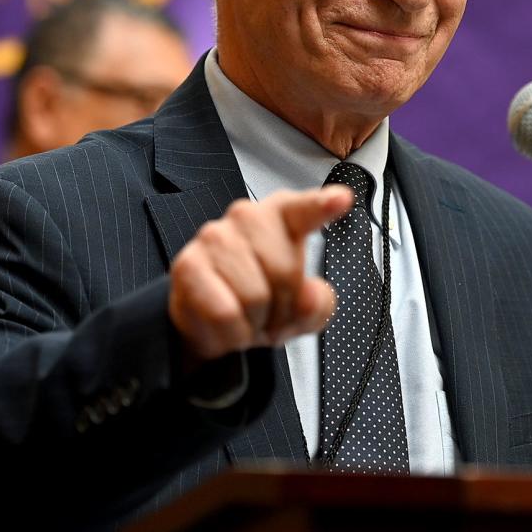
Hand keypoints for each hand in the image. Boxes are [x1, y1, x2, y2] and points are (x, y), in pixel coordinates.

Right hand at [168, 186, 352, 361]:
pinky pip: (225, 312)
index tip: (342, 199)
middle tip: (269, 315)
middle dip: (282, 308)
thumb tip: (310, 294)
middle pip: (284, 272)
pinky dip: (231, 333)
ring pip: (254, 296)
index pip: (304, 209)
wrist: (206, 322)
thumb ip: (318, 304)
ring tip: (245, 317)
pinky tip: (226, 324)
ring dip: (254, 323)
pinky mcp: (189, 265)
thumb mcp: (299, 311)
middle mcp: (247, 218)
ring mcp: (214, 237)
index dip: (323, 205)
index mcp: (281, 217)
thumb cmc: (257, 302)